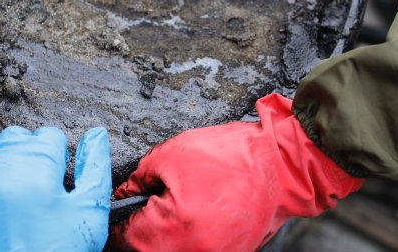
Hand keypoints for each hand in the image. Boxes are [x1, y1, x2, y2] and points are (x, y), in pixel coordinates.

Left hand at [0, 126, 111, 251]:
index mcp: (39, 157)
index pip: (49, 136)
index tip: (53, 185)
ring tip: (7, 197)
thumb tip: (97, 133)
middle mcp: (3, 155)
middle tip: (31, 195)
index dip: (55, 161)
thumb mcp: (87, 213)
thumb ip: (95, 167)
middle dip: (26, 159)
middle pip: (18, 137)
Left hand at [111, 95, 361, 251]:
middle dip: (141, 229)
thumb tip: (122, 193)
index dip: (117, 220)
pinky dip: (188, 236)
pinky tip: (194, 214)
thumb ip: (140, 178)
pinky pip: (195, 248)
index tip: (116, 210)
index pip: (125, 238)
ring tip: (175, 207)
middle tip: (147, 205)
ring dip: (163, 235)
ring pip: (170, 250)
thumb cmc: (231, 156)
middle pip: (147, 249)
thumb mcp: (172, 155)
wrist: (281, 165)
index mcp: (172, 231)